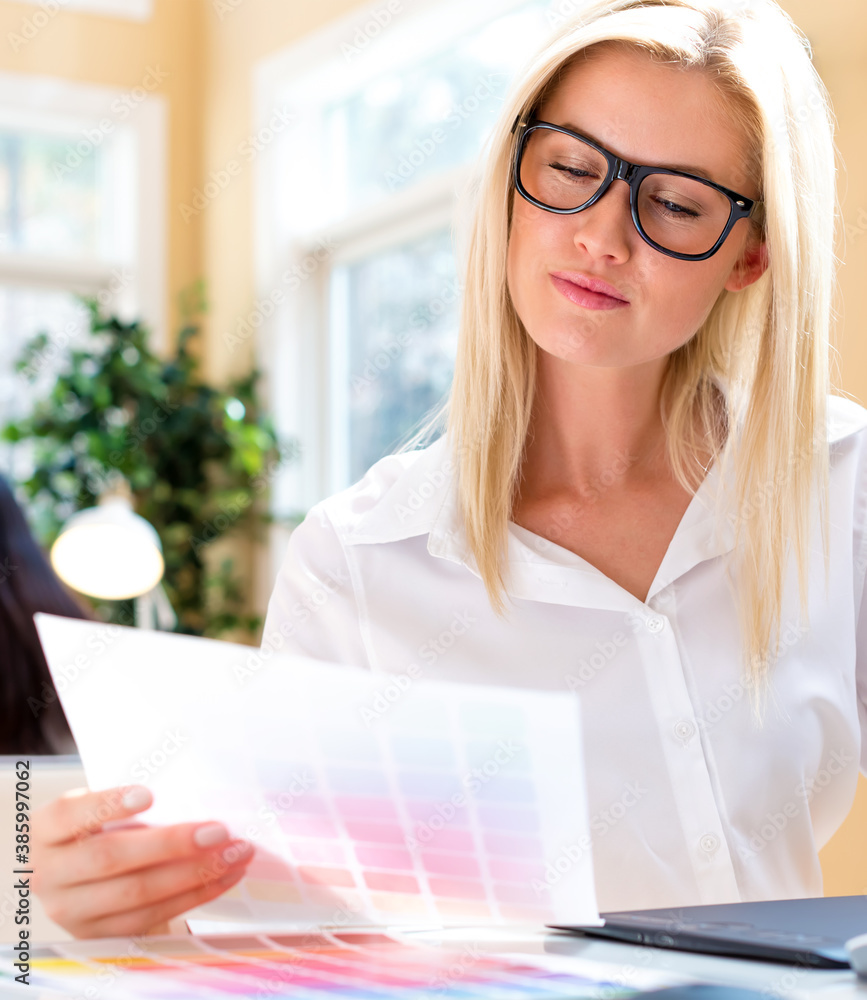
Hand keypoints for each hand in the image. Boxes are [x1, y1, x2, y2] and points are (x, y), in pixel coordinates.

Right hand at [32, 785, 252, 938]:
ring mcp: (71, 910)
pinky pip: (152, 917)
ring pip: (136, 893)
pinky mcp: (100, 935)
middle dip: (171, 844)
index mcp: (46, 831)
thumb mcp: (103, 810)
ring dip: (194, 873)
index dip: (108, 804)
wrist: (85, 881)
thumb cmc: (104, 829)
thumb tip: (194, 791)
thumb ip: (133, 802)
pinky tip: (225, 875)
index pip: (69, 815)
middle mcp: (50, 873)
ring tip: (235, 853)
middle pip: (110, 858)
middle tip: (218, 830)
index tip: (150, 794)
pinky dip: (195, 894)